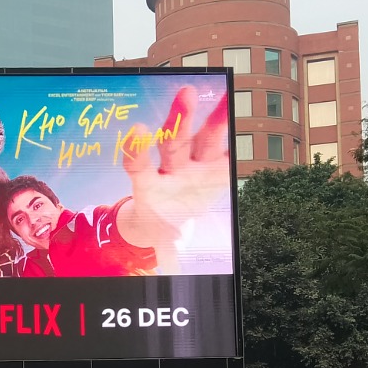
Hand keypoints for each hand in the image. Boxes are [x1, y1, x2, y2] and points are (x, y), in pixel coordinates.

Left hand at [116, 85, 230, 264]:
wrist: (166, 222)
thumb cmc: (159, 227)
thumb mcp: (161, 244)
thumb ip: (168, 255)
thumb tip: (175, 275)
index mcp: (151, 189)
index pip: (139, 166)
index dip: (137, 151)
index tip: (138, 131)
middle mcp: (171, 172)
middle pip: (174, 142)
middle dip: (180, 118)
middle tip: (186, 93)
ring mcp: (191, 165)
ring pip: (197, 136)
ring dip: (205, 115)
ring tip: (212, 91)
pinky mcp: (212, 166)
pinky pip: (221, 147)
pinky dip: (225, 128)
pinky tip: (230, 103)